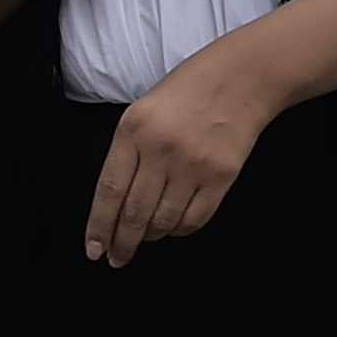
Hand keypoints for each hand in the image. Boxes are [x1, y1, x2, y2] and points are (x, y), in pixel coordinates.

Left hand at [86, 39, 275, 263]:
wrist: (242, 78)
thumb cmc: (189, 92)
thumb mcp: (142, 112)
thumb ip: (126, 153)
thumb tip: (116, 205)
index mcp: (133, 131)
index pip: (108, 191)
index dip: (99, 227)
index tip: (94, 249)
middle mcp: (161, 150)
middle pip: (135, 213)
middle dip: (123, 243)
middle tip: (117, 258)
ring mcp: (193, 164)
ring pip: (164, 221)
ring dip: (152, 236)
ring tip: (148, 236)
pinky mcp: (221, 175)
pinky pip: (195, 219)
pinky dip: (180, 229)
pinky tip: (174, 224)